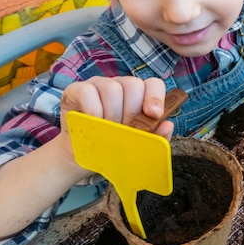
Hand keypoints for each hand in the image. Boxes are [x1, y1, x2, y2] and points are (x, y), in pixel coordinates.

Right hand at [59, 76, 173, 164]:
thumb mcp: (136, 146)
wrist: (83, 160)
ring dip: (111, 115)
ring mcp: (98, 85)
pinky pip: (87, 91)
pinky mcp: (75, 90)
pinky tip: (92, 123)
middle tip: (123, 131)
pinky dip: (92, 110)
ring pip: (112, 88)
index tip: (154, 115)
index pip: (153, 84)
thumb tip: (168, 125)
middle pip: (133, 85)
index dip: (156, 97)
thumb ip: (156, 136)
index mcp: (139, 96)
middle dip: (131, 113)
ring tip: (106, 131)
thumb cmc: (113, 149)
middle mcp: (120, 85)